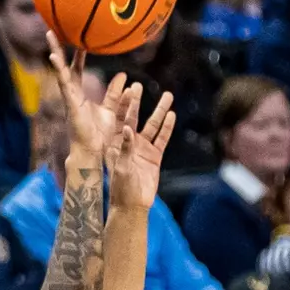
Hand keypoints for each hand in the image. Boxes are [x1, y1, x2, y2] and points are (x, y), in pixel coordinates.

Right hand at [45, 31, 128, 156]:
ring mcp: (69, 98)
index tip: (80, 40)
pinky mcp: (70, 103)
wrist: (94, 152)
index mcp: (81, 95)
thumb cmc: (101, 134)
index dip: (78, 56)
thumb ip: (116, 94)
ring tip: (50, 36)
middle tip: (52, 31)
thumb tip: (125, 78)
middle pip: (65, 67)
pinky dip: (59, 70)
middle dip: (59, 50)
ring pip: (60, 71)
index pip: (77, 71)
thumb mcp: (112, 110)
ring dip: (55, 53)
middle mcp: (72, 94)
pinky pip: (64, 84)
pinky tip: (53, 57)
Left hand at [107, 89, 175, 210]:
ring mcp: (143, 148)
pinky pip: (162, 139)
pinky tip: (173, 116)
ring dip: (160, 111)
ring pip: (153, 125)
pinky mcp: (155, 157)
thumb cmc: (121, 187)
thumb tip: (128, 128)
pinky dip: (167, 128)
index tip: (128, 88)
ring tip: (168, 96)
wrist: (133, 204)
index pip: (120, 118)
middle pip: (135, 117)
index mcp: (117, 142)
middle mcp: (130, 142)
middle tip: (140, 85)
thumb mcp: (121, 167)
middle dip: (138, 101)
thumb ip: (125, 148)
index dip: (124, 104)